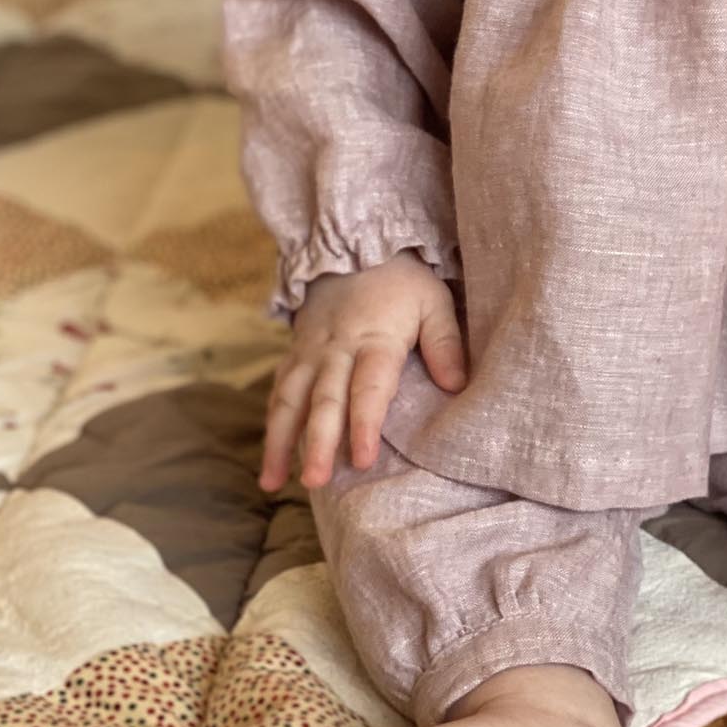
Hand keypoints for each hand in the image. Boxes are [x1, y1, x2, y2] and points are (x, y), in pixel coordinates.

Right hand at [261, 251, 466, 491]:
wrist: (354, 245)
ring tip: (273, 482)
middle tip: (316, 482)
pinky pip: (278, 391)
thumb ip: (445, 342)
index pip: (368, 387)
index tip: (364, 458)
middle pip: (324, 400)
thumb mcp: (434, 300)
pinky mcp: (294, 354)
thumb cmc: (402, 280)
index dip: (365, 423)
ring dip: (280, 442)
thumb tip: (456, 385)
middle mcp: (336, 350)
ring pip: (289, 400)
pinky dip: (271, 425)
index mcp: (375, 339)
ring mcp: (310, 353)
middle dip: (318, 443)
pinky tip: (269, 459)